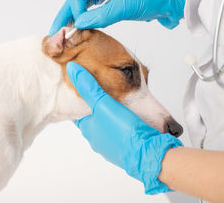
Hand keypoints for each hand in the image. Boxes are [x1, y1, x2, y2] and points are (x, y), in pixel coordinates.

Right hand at [50, 0, 194, 34]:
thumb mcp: (122, 8)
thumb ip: (99, 17)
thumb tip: (78, 24)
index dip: (74, 9)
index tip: (76, 25)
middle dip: (67, 14)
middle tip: (55, 30)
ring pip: (82, 2)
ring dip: (75, 16)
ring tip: (64, 30)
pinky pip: (91, 6)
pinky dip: (85, 16)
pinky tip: (80, 26)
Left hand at [67, 62, 181, 193]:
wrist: (150, 154)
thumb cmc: (125, 132)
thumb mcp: (104, 103)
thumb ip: (89, 86)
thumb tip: (73, 70)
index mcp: (89, 129)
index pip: (80, 110)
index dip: (82, 98)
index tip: (84, 88)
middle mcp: (99, 139)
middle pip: (96, 118)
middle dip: (101, 106)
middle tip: (105, 93)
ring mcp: (114, 145)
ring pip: (112, 125)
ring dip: (116, 115)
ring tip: (122, 103)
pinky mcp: (130, 147)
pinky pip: (126, 132)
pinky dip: (129, 123)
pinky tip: (135, 117)